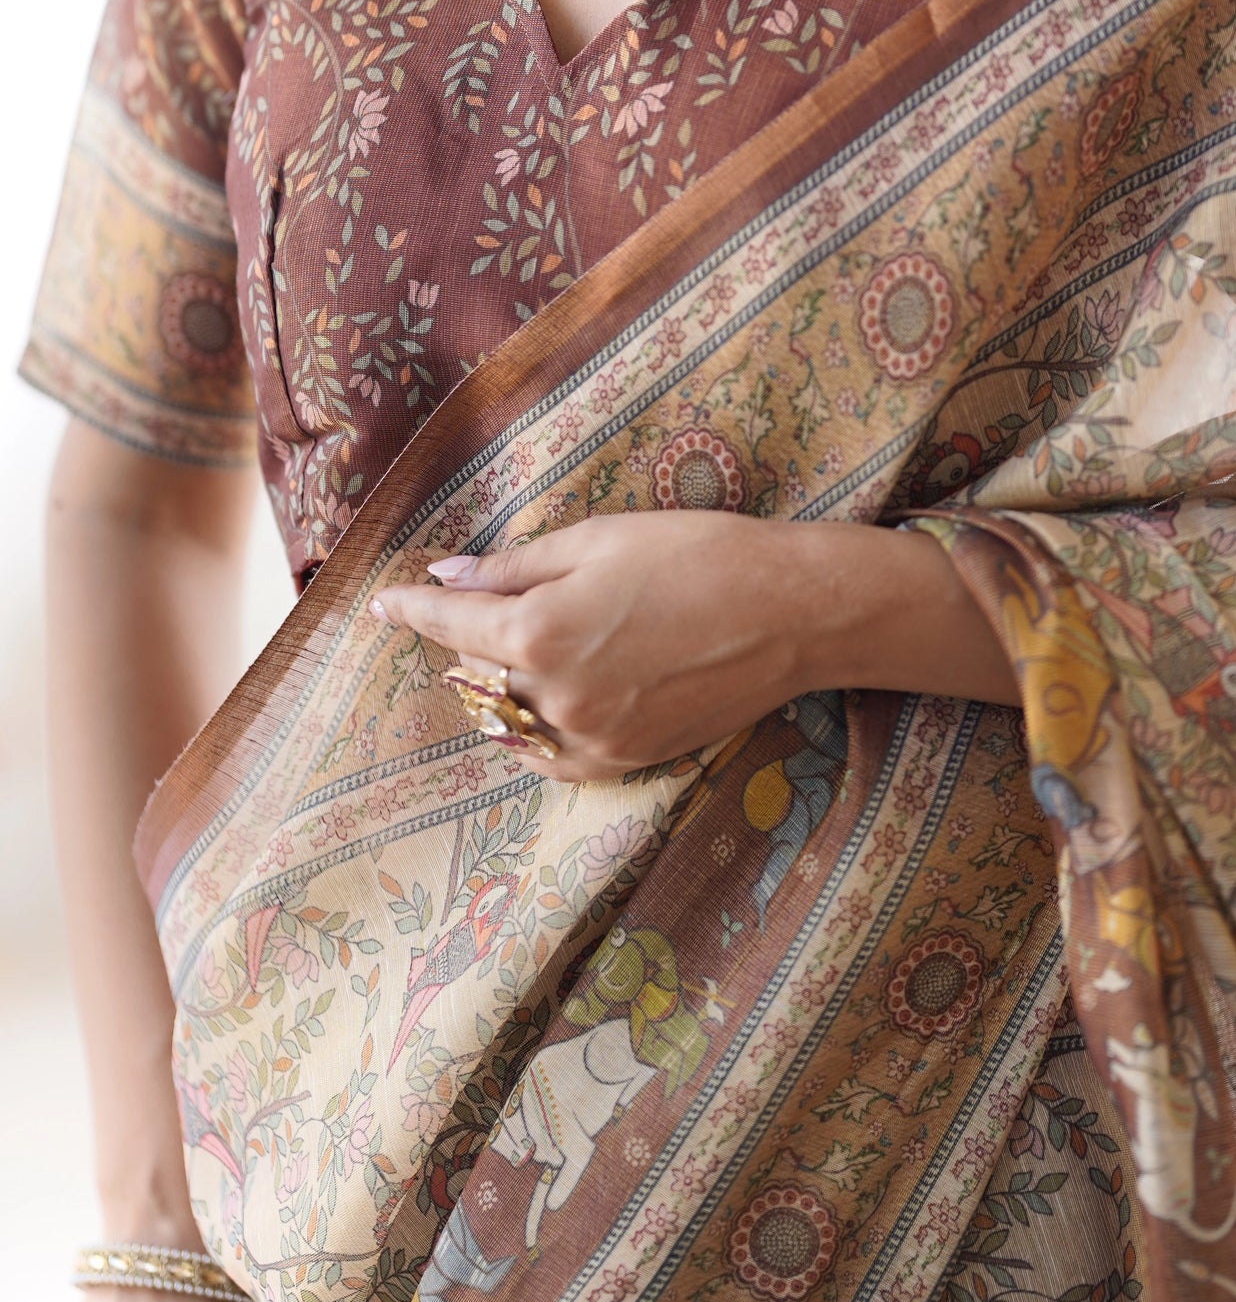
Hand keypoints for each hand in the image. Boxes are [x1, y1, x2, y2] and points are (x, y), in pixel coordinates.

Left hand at [374, 511, 1015, 779]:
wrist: (790, 613)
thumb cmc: (697, 555)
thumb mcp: (597, 541)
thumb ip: (514, 568)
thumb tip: (447, 578)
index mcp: (538, 632)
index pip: (448, 624)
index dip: (409, 610)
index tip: (379, 604)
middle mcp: (554, 695)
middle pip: (477, 673)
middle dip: (465, 641)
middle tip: (465, 611)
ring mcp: (589, 737)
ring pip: (511, 718)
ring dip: (498, 686)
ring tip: (507, 654)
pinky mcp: (624, 761)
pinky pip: (552, 756)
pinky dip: (534, 731)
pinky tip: (540, 705)